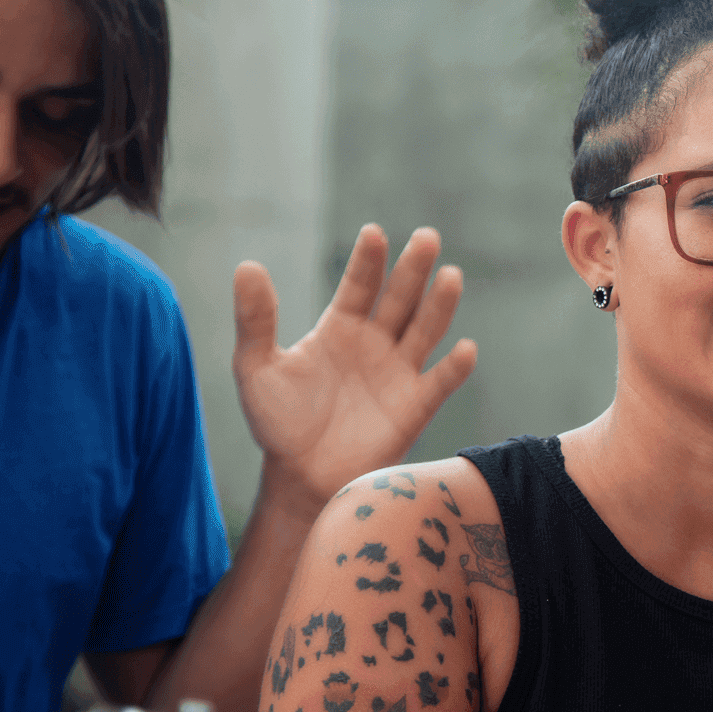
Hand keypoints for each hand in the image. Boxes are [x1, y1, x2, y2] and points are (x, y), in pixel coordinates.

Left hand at [234, 224, 477, 507]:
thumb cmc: (278, 422)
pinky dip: (455, 367)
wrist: (302, 477)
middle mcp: (376, 343)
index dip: (367, 261)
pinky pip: (440, 382)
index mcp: (340, 327)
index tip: (374, 234)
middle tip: (427, 237)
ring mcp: (399, 372)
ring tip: (451, 276)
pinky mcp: (415, 406)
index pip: (359, 285)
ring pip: (426, 330)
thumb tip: (247, 265)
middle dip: (413, 268)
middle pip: (400, 298)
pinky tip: (465, 349)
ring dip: (440, 304)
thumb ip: (255, 320)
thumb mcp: (256, 367)